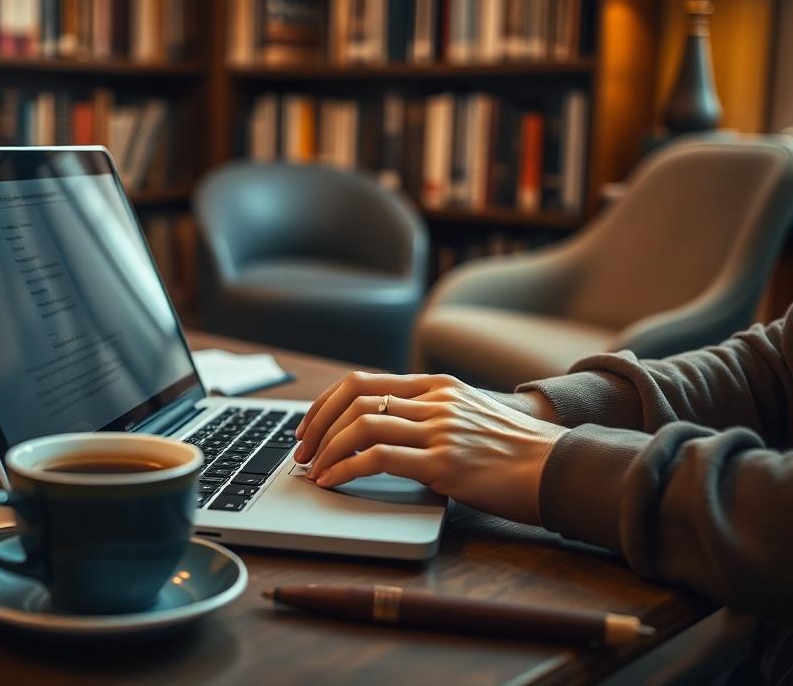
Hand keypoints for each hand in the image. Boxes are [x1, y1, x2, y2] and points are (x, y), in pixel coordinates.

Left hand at [294, 372, 567, 524]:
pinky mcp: (442, 463)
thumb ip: (432, 416)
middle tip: (302, 449)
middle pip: (354, 396)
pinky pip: (376, 458)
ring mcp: (438, 429)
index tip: (310, 426)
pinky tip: (333, 482)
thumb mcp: (471, 417)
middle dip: (317, 424)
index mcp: (438, 386)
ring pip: (360, 424)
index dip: (327, 403)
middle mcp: (434, 401)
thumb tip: (388, 432)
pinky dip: (344, 470)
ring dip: (326, 448)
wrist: (560, 469)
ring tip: (313, 469)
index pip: (363, 380)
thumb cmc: (518, 451)